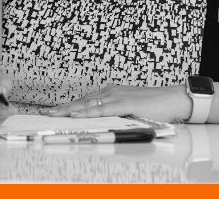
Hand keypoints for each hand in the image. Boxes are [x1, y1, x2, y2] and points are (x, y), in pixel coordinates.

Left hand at [44, 83, 191, 122]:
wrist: (173, 99)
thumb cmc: (154, 106)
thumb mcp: (130, 111)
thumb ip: (116, 115)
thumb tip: (101, 125)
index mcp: (112, 94)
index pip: (85, 102)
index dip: (69, 107)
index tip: (53, 112)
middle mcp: (112, 92)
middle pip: (82, 102)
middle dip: (63, 108)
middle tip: (45, 114)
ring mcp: (118, 97)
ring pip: (88, 104)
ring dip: (70, 110)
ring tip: (54, 115)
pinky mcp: (125, 103)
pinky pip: (102, 109)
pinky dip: (88, 112)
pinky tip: (77, 115)